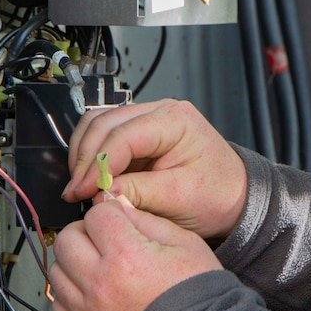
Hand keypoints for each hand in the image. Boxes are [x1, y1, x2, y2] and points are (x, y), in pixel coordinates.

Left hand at [49, 195, 223, 310]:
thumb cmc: (195, 291)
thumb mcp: (183, 242)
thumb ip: (147, 220)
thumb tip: (121, 205)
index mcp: (127, 255)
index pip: (96, 215)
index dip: (109, 210)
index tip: (118, 216)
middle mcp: (101, 282)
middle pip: (66, 239)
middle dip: (84, 230)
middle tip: (102, 235)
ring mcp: (88, 310)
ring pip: (56, 270)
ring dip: (74, 260)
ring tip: (97, 263)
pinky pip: (58, 303)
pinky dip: (71, 291)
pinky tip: (92, 288)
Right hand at [63, 99, 247, 238]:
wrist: (233, 197)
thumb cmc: (217, 193)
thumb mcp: (179, 198)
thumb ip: (138, 193)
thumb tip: (100, 193)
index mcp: (176, 120)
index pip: (124, 135)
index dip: (98, 164)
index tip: (82, 191)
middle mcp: (160, 113)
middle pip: (104, 123)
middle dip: (86, 159)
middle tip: (76, 192)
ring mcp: (148, 121)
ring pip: (98, 125)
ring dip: (85, 155)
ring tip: (82, 187)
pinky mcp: (139, 136)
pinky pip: (105, 138)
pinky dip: (92, 157)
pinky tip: (91, 180)